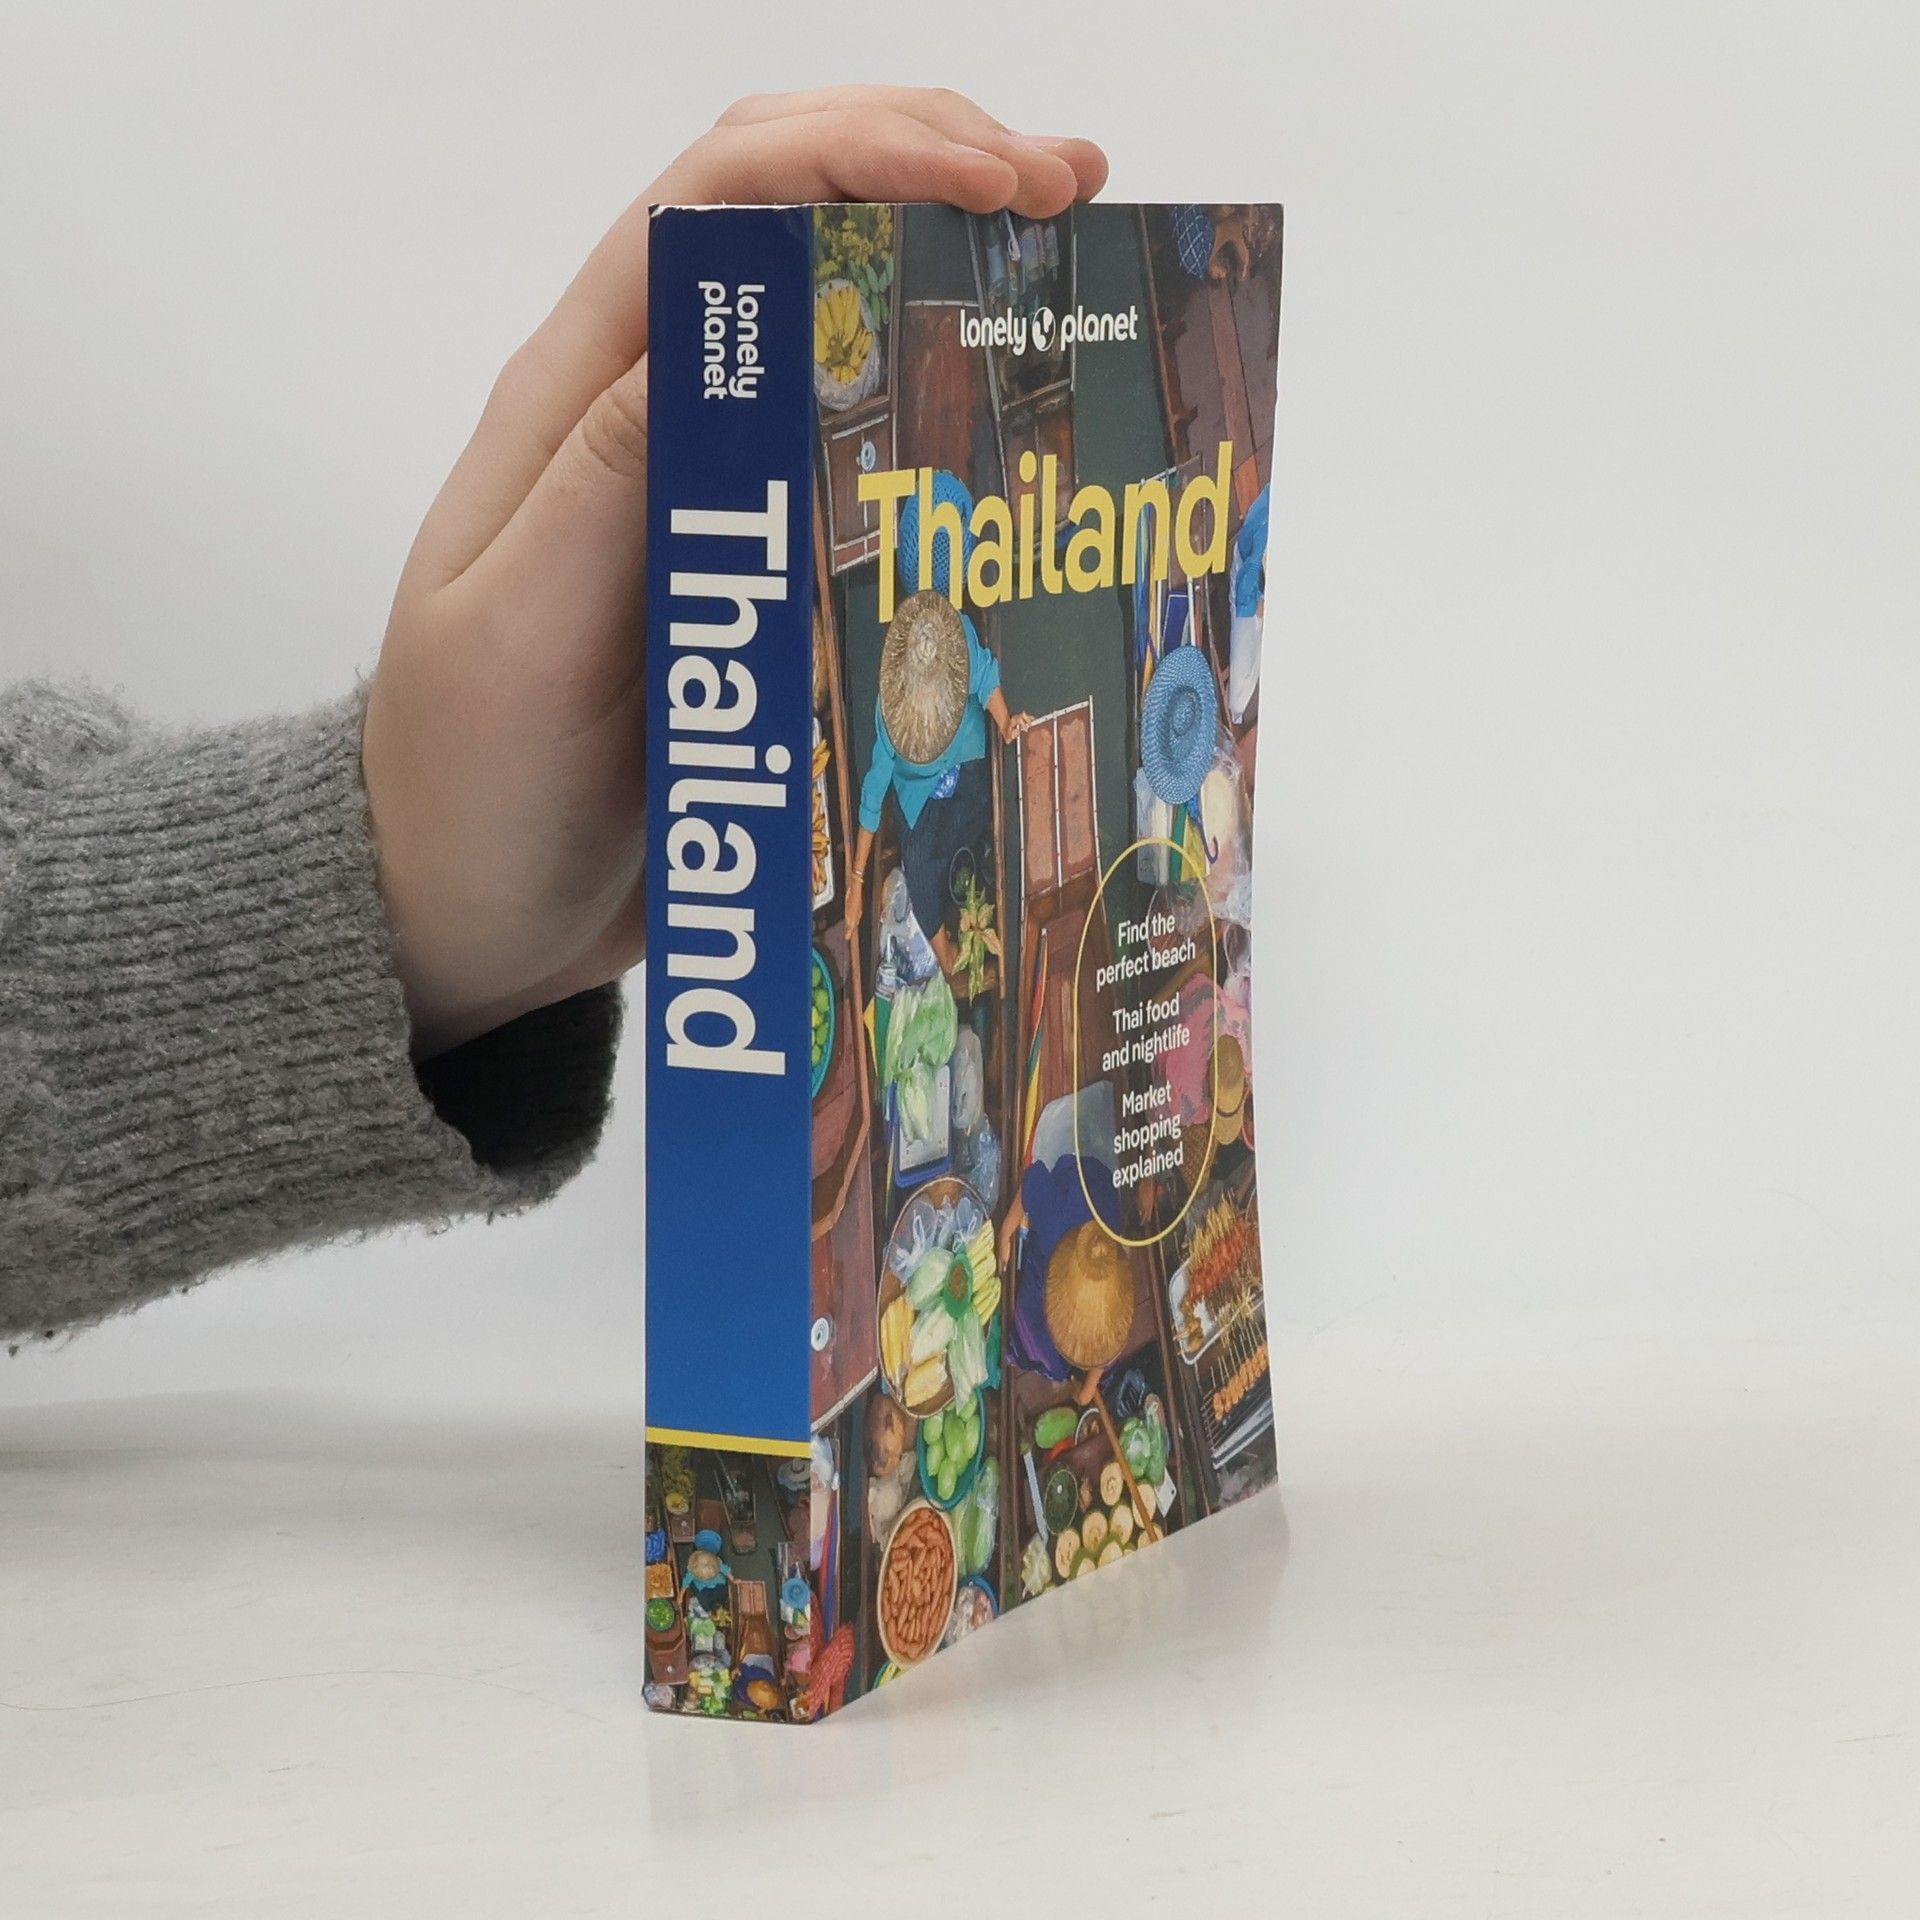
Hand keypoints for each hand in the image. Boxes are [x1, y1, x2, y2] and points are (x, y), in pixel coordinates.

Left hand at [363, 89, 1106, 1054]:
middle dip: (931, 170)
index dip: (856, 152)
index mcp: (578, 403)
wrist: (466, 908)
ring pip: (841, 329)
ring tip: (1080, 274)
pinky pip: (862, 463)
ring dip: (955, 275)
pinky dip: (945, 416)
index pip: (714, 203)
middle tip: (1078, 196)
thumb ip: (605, 486)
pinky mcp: (760, 571)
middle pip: (789, 223)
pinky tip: (1025, 428)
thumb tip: (725, 319)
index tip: (997, 181)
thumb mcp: (510, 641)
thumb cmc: (467, 785)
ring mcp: (714, 490)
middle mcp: (652, 416)